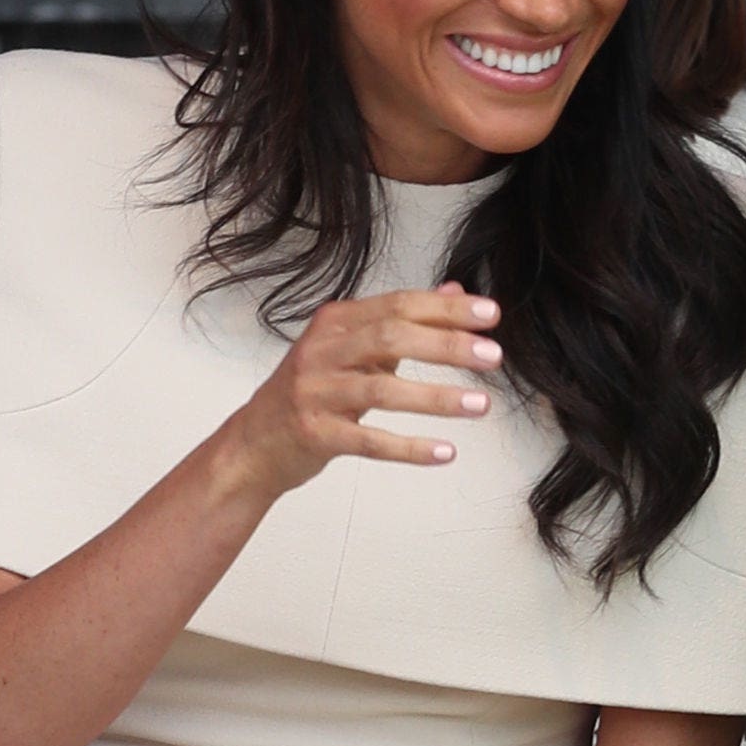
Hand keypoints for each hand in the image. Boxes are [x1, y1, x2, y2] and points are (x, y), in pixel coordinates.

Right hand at [221, 282, 501, 499]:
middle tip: (493, 357)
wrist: (253, 444)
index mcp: (336, 322)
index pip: (398, 305)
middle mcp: (322, 350)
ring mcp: (314, 392)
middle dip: (447, 345)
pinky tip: (445, 453)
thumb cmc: (314, 391)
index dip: (447, 309)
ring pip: (382, 390)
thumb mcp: (352, 348)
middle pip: (391, 337)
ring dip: (437, 397)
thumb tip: (456, 293)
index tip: (491, 315)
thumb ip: (402, 321)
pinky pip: (368, 440)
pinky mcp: (314, 433)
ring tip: (481, 404)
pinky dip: (409, 447)